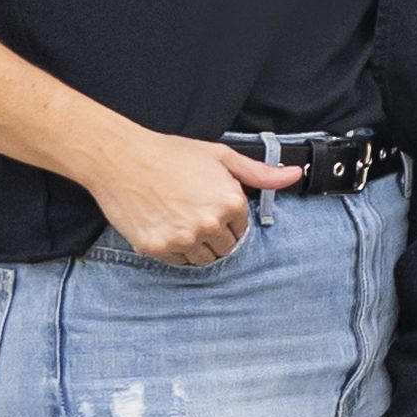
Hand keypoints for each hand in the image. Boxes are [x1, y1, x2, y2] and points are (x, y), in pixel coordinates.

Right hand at [82, 126, 299, 270]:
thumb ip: (260, 173)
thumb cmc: (170, 154)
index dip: (226, 217)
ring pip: (202, 259)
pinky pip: (177, 262)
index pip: (241, 229)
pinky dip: (174, 250)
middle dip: (214, 234)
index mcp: (229, 202)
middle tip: (192, 212)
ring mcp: (182, 239)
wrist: (122, 158)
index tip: (208, 204)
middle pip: (224, 248)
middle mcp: (209, 224)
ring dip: (196, 246)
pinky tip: (165, 226)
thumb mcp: (220, 157)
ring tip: (179, 219)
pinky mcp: (157, 248)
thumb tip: (294, 175)